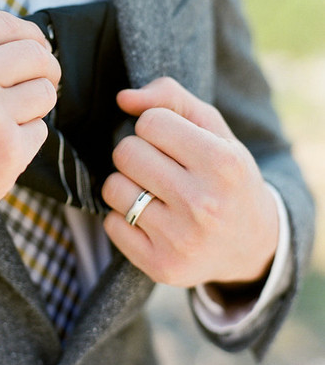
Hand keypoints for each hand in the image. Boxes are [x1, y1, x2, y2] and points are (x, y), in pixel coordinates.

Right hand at [0, 12, 59, 316]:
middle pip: (37, 56)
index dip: (31, 38)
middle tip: (36, 87)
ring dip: (33, 108)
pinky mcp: (7, 152)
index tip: (36, 51)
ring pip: (45, 93)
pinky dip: (22, 143)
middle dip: (45, 70)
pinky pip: (39, 132)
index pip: (8, 24)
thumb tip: (29, 45)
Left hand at [101, 77, 278, 289]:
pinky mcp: (162, 267)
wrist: (252, 244)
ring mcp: (181, 239)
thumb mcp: (213, 128)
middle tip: (159, 165)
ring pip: (113, 188)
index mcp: (222, 163)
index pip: (151, 121)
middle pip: (126, 153)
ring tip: (152, 191)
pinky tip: (150, 219)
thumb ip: (170, 98)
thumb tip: (123, 98)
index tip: (171, 141)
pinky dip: (123, 218)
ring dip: (126, 184)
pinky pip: (112, 225)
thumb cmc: (225, 174)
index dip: (154, 127)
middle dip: (136, 152)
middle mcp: (203, 203)